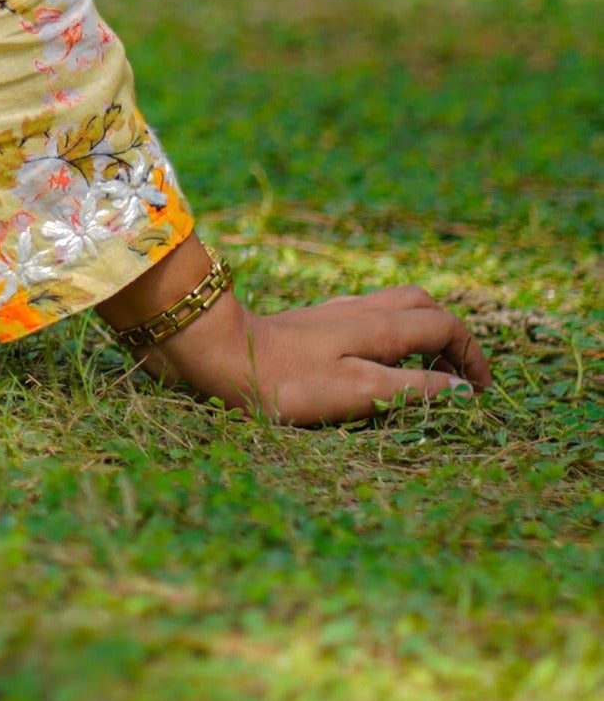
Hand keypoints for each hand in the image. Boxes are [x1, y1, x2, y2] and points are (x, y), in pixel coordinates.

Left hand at [123, 276, 490, 422]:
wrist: (217, 354)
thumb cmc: (286, 381)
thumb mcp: (358, 392)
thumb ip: (413, 389)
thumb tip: (459, 390)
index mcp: (381, 326)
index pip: (445, 327)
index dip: (472, 355)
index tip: (483, 390)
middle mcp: (363, 311)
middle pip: (425, 307)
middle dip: (452, 337)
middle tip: (459, 377)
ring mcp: (336, 313)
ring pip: (397, 308)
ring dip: (421, 334)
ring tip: (426, 373)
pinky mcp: (313, 323)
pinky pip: (370, 317)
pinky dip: (391, 335)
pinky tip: (377, 362)